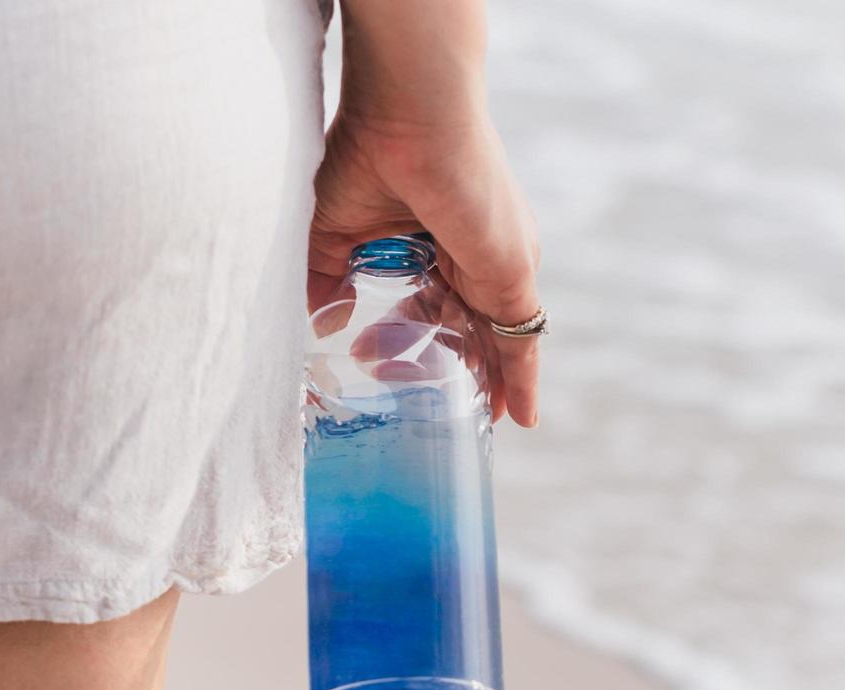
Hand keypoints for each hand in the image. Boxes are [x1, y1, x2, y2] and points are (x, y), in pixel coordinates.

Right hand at [309, 114, 541, 426]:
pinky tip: (519, 417)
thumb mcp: (335, 229)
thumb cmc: (372, 151)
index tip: (379, 360)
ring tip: (468, 420)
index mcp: (437, 236)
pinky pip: (522, 342)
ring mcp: (499, 264)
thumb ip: (326, 278)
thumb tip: (322, 323)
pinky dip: (520, 381)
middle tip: (408, 392)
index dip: (408, 334)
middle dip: (439, 362)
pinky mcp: (514, 276)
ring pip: (493, 338)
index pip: (431, 298)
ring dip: (478, 380)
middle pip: (462, 323)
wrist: (411, 114)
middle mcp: (475, 251)